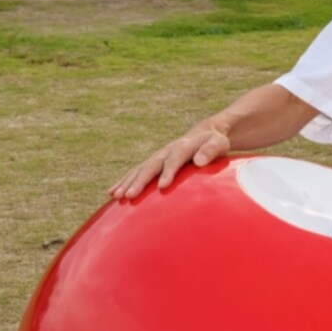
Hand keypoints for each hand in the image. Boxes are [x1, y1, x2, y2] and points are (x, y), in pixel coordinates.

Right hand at [109, 124, 230, 199]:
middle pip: (152, 165)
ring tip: (116, 196)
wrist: (204, 134)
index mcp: (184, 146)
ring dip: (127, 182)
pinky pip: (137, 172)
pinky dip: (125, 181)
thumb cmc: (214, 142)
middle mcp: (167, 150)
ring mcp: (158, 156)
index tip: (162, 186)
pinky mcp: (153, 163)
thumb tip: (199, 161)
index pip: (175, 158)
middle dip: (140, 181)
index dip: (168, 171)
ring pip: (140, 169)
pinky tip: (112, 194)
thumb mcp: (219, 143)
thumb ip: (211, 150)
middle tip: (129, 196)